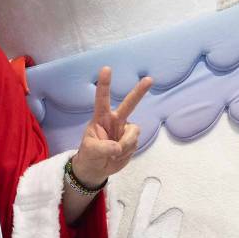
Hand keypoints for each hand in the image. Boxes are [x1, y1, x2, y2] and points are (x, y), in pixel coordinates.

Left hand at [72, 69, 152, 187]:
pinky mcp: (132, 140)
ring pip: (133, 133)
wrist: (96, 169)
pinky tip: (119, 155)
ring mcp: (125, 130)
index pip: (102, 99)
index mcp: (101, 118)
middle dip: (139, 92)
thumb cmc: (89, 155)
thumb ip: (103, 148)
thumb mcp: (90, 151)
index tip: (106, 68)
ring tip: (114, 153)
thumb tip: (118, 147)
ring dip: (125, 145)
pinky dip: (127, 152)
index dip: (105, 84)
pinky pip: (134, 144)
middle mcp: (115, 120)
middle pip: (129, 104)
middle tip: (149, 79)